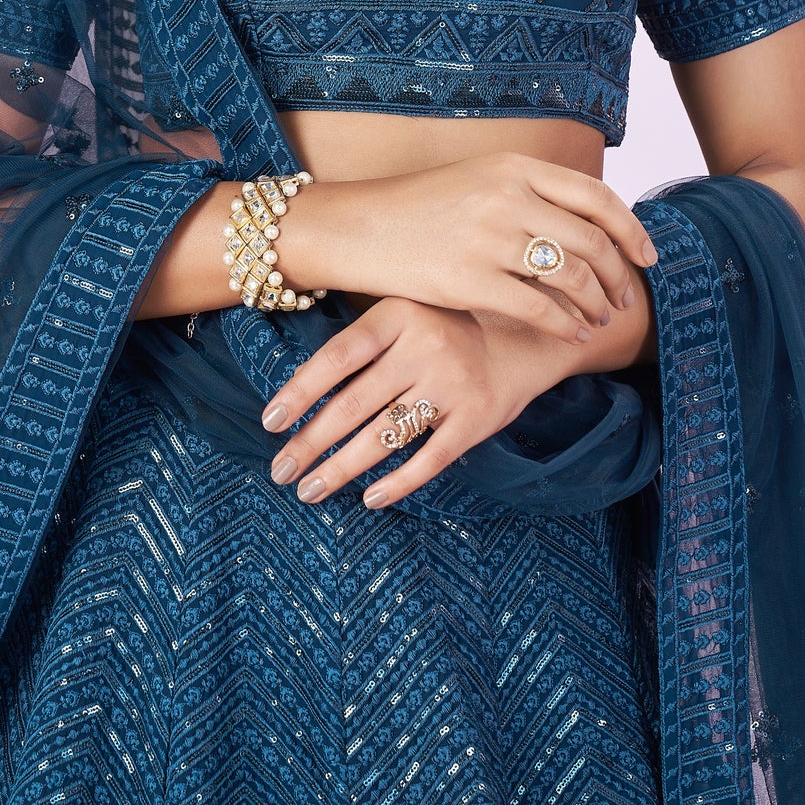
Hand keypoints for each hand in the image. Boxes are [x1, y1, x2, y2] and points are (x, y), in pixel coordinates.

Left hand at [259, 295, 575, 509]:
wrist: (533, 329)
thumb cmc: (453, 320)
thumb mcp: (410, 306)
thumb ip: (367, 335)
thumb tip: (303, 384)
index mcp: (399, 314)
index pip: (337, 357)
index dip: (300, 392)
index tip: (271, 423)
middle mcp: (424, 348)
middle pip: (353, 403)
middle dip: (311, 443)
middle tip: (280, 472)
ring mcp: (452, 385)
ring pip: (384, 436)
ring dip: (341, 469)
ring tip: (310, 490)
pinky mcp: (477, 418)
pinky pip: (430, 459)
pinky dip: (398, 484)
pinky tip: (369, 498)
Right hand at [286, 152, 657, 346]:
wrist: (360, 227)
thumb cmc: (420, 207)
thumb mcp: (479, 179)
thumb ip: (529, 192)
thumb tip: (586, 222)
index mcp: (515, 168)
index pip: (596, 196)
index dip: (631, 229)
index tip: (646, 256)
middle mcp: (508, 197)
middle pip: (591, 239)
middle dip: (618, 275)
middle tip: (624, 298)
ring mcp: (489, 238)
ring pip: (571, 276)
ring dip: (595, 303)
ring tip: (597, 319)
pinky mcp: (470, 279)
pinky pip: (538, 308)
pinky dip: (564, 326)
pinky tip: (570, 336)